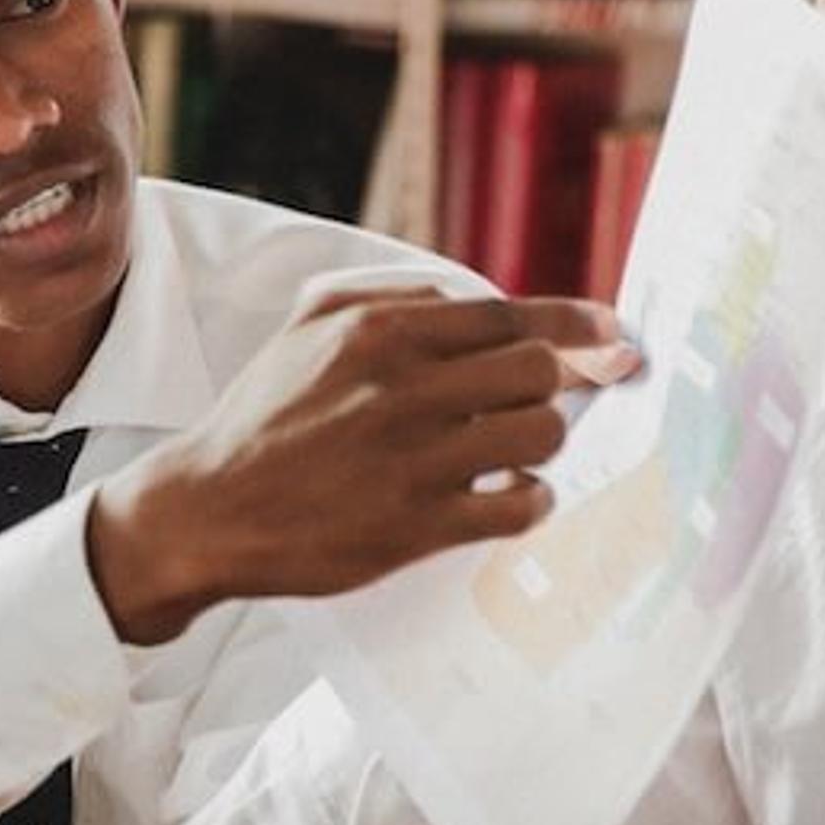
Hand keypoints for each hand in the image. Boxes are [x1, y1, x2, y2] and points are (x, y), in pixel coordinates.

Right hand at [85, 282, 634, 643]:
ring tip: (519, 454)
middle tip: (546, 406)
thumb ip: (388, 299)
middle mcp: (404, 388)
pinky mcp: (416, 525)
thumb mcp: (307, 329)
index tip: (616, 336)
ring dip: (544, 446)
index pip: (511, 315)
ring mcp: (414, 459)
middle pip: (539, 372)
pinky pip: (518, 505)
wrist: (208, 508)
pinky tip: (514, 499)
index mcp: (382, 332)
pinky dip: (531, 501)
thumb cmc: (262, 417)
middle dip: (557, 388)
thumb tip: (466, 301)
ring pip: (540, 435)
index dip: (579, 324)